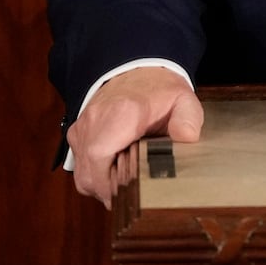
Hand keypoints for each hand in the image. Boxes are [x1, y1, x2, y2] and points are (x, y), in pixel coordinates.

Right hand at [66, 66, 202, 208]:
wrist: (137, 69)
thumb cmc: (160, 90)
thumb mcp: (183, 101)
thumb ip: (188, 120)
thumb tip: (186, 137)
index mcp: (122, 113)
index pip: (99, 156)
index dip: (109, 184)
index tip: (129, 195)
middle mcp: (95, 120)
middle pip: (88, 174)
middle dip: (109, 192)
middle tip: (133, 194)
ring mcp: (83, 127)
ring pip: (82, 174)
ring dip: (101, 186)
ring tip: (126, 183)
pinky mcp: (78, 133)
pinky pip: (79, 165)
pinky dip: (95, 176)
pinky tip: (115, 172)